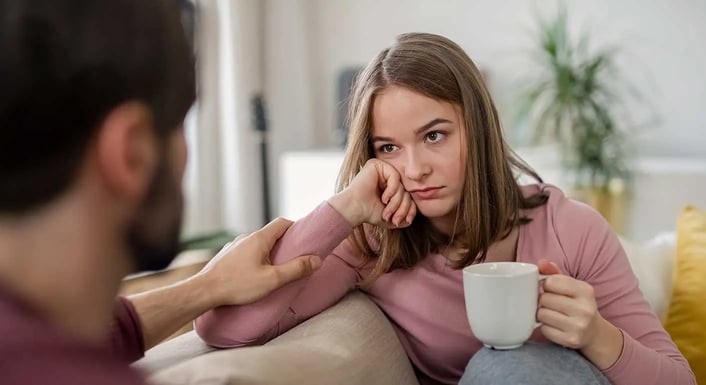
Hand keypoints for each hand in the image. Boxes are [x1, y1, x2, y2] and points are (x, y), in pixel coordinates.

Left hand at [194, 218, 321, 306]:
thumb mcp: (272, 279)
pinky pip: (245, 252)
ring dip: (268, 252)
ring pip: (256, 244)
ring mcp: (233, 246)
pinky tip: (254, 275)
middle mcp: (245, 237)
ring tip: (274, 269)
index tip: (303, 239)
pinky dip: (254, 258)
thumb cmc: (237, 285)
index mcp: (259, 238)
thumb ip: (296, 269)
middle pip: (270, 233)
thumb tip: (316, 260)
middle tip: (293, 258)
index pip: (282, 223)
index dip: (295, 228)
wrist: (203, 291)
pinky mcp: (225, 256)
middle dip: (283, 243)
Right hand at [328, 159, 416, 227]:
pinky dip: (392, 190)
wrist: (354, 210)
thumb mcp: (391, 217)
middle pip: (405, 190)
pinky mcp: (376, 164)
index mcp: (388, 186)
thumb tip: (412, 218)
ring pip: (401, 185)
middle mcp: (385, 176)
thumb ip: (404, 215)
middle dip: (403, 207)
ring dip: (397, 202)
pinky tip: (384, 198)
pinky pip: (395, 176)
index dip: (408, 209)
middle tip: (395, 219)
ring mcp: (381, 169)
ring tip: (387, 211)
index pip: (406, 195)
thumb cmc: (368, 213)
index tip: (402, 221)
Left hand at [536, 259, 623, 368]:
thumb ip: (554, 272)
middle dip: (543, 300)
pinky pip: (544, 329)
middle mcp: (585, 308)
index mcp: (585, 290)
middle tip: (551, 304)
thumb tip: (541, 263)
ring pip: (542, 314)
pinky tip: (555, 325)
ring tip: (552, 314)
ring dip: (542, 314)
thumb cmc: (577, 304)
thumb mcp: (571, 286)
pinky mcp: (571, 340)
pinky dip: (545, 327)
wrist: (594, 332)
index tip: (551, 289)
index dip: (546, 285)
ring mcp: (579, 326)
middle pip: (544, 299)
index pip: (550, 282)